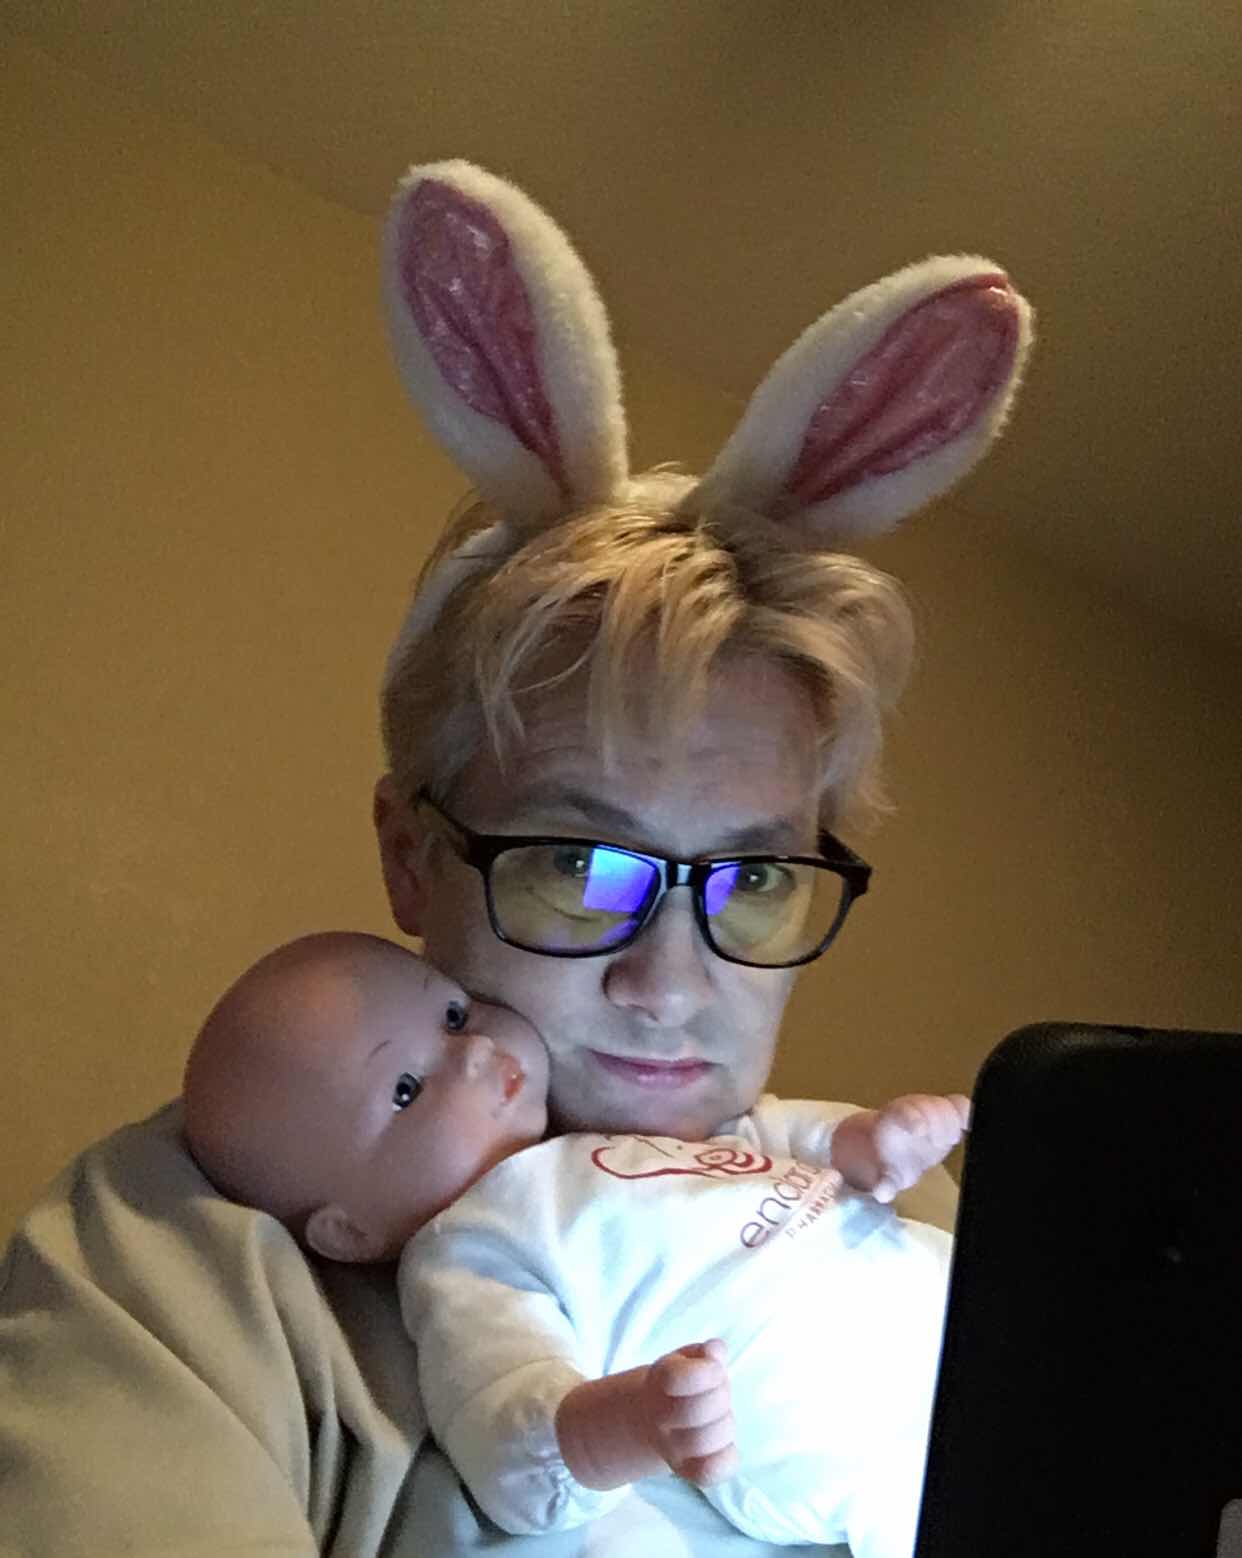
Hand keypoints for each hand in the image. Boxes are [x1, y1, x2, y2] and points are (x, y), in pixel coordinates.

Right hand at [642, 1339, 737, 1485]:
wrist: (655, 1416)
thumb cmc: (683, 1381)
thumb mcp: (690, 1358)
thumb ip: (706, 1353)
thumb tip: (715, 1352)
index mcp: (660, 1380)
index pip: (677, 1379)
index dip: (708, 1372)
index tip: (716, 1368)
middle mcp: (660, 1417)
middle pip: (694, 1412)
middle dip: (720, 1397)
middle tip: (720, 1392)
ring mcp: (670, 1447)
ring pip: (703, 1442)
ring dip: (724, 1425)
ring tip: (720, 1417)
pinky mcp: (686, 1471)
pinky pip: (707, 1473)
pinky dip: (726, 1459)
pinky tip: (725, 1444)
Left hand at [832, 1094, 969, 1202]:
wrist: (888, 1144)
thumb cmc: (886, 1159)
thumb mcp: (882, 1173)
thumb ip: (884, 1182)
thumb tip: (883, 1194)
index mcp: (892, 1120)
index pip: (903, 1112)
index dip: (913, 1119)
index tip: (920, 1131)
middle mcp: (913, 1109)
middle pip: (930, 1106)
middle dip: (938, 1123)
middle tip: (939, 1142)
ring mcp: (932, 1110)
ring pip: (947, 1105)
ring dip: (954, 1122)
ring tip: (951, 1139)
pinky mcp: (949, 1116)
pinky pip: (961, 1107)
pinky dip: (968, 1116)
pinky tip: (971, 1129)